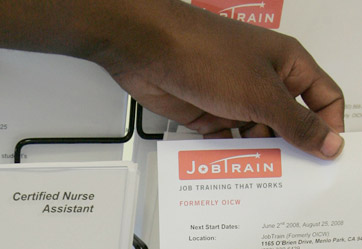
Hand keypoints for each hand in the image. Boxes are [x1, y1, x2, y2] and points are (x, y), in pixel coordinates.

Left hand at [89, 1, 343, 158]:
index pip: (323, 98)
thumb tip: (332, 144)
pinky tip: (230, 170)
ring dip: (258, 154)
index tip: (327, 158)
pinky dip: (227, 153)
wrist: (148, 51)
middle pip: (288, 121)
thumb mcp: (261, 94)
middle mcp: (261, 81)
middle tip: (295, 179)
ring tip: (264, 181)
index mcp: (287, 65)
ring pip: (255, 133)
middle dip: (291, 147)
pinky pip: (224, 139)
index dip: (329, 126)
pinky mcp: (205, 112)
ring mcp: (233, 97)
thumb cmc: (206, 55)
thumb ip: (297, 123)